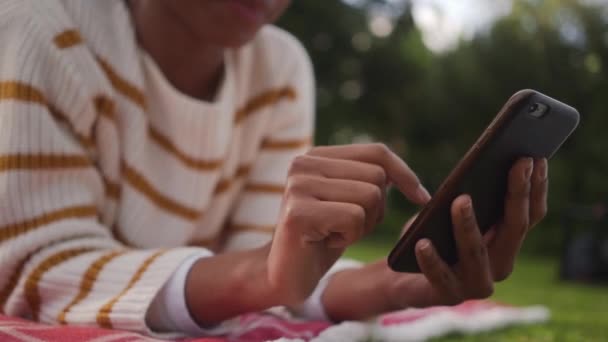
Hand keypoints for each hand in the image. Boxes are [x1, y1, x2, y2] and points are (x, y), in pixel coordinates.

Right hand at [267, 144, 430, 304]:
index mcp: (317, 156)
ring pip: (369, 196)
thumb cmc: (322, 239)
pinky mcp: (298, 212)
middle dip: (376, 209)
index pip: (375, 152)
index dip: (404, 174)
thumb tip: (413, 182)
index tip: (421, 198)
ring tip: (335, 233)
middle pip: (377, 176)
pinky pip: (354, 217)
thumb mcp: (349, 202)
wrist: (285, 274)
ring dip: (362, 225)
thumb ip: (369, 182)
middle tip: (348, 227)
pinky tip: (326, 242)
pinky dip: (350, 237)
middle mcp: (303, 163)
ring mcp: (298, 186)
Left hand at [322, 158, 547, 319]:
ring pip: (478, 252)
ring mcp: (477, 283)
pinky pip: (441, 277)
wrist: (401, 275)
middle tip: (516, 164)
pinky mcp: (449, 296)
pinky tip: (422, 243)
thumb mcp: (448, 211)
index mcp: (506, 242)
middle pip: (514, 228)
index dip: (536, 187)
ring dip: (469, 225)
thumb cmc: (430, 234)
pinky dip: (432, 260)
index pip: (531, 214)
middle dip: (517, 193)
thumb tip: (477, 169)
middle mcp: (500, 264)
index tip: (536, 157)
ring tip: (460, 200)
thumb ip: (467, 196)